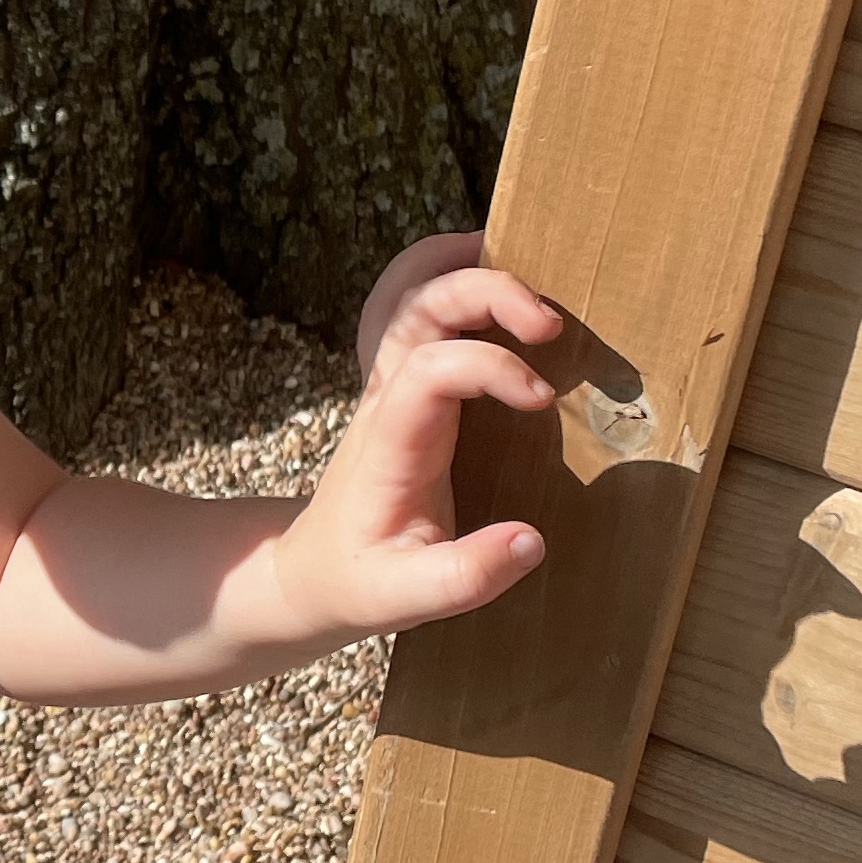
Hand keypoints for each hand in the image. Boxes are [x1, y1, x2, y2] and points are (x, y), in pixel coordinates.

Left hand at [269, 243, 562, 646]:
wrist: (311, 569)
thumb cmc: (359, 581)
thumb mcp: (406, 598)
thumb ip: (466, 576)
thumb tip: (530, 541)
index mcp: (391, 442)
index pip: (429, 369)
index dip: (488, 366)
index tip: (541, 399)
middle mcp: (386, 397)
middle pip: (418, 305)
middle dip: (486, 292)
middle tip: (550, 321)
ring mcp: (389, 383)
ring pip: (411, 292)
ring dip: (465, 268)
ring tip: (531, 264)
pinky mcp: (402, 383)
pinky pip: (415, 308)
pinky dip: (453, 277)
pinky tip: (496, 274)